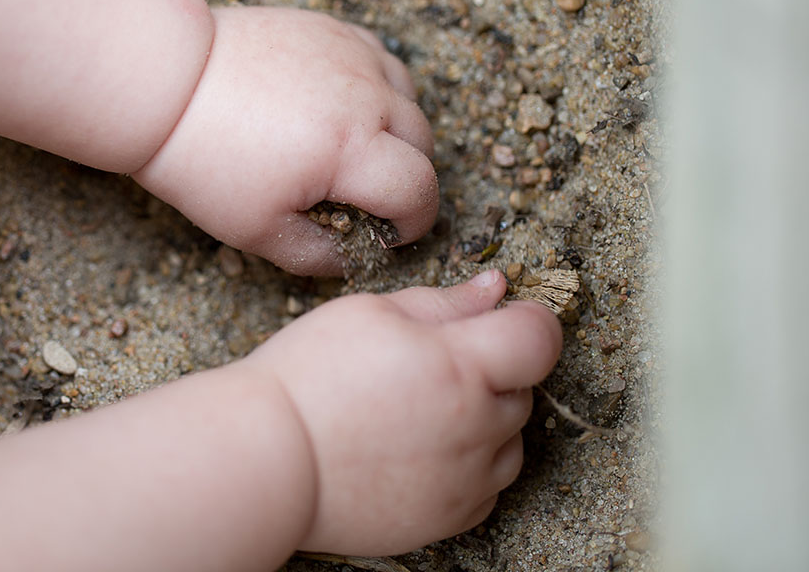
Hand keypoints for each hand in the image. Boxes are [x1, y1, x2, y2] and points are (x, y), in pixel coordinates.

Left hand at [133, 6, 436, 274]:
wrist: (163, 84)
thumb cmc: (203, 160)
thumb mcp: (256, 230)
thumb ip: (318, 254)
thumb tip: (354, 256)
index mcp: (351, 149)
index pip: (419, 191)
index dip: (413, 223)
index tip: (388, 235)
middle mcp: (365, 95)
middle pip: (423, 141)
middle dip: (407, 177)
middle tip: (367, 198)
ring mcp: (350, 53)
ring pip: (408, 95)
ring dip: (397, 128)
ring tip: (357, 151)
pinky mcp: (330, 27)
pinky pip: (379, 57)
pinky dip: (377, 85)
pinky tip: (344, 105)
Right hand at [244, 271, 561, 555]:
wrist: (268, 460)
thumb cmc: (308, 378)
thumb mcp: (369, 314)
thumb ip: (443, 302)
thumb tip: (495, 289)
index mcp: (458, 366)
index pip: (539, 338)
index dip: (529, 320)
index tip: (506, 318)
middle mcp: (475, 427)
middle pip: (522, 389)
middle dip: (492, 370)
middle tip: (429, 365)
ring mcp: (466, 480)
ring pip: (510, 443)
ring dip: (485, 421)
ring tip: (421, 411)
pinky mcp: (449, 520)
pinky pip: (486, 488)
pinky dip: (468, 467)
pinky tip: (420, 450)